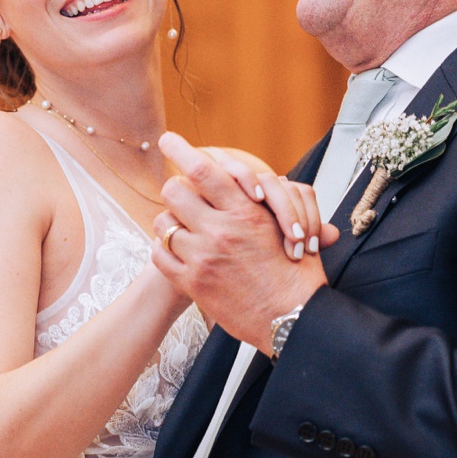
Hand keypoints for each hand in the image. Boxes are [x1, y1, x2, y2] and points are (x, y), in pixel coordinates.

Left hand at [152, 133, 328, 352]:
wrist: (292, 318)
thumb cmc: (296, 274)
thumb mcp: (286, 227)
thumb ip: (264, 204)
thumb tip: (252, 184)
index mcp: (246, 212)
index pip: (204, 170)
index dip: (181, 150)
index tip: (168, 138)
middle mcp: (220, 231)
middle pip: (174, 192)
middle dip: (175, 190)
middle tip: (180, 195)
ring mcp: (203, 258)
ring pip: (163, 224)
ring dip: (170, 222)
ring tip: (182, 227)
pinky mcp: (192, 283)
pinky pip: (160, 255)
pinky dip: (164, 249)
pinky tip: (176, 250)